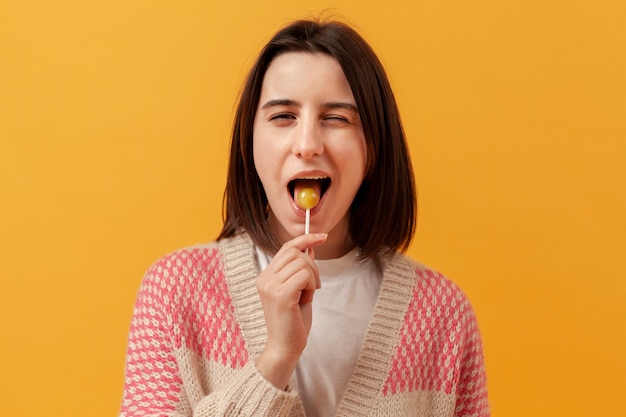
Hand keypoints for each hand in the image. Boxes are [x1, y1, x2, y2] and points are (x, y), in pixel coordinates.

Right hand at [255, 233, 326, 388]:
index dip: (305, 239)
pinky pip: (304, 275)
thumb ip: (301, 269)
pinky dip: (312, 286)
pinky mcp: (280, 294)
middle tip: (314, 286)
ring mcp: (270, 286)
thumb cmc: (293, 321)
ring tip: (306, 296)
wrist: (285, 347)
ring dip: (312, 278)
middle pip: (295, 252)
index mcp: (266, 276)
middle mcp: (264, 279)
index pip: (286, 247)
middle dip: (312, 265)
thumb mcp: (298, 290)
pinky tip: (306, 300)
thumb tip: (310, 247)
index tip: (322, 236)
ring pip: (302, 263)